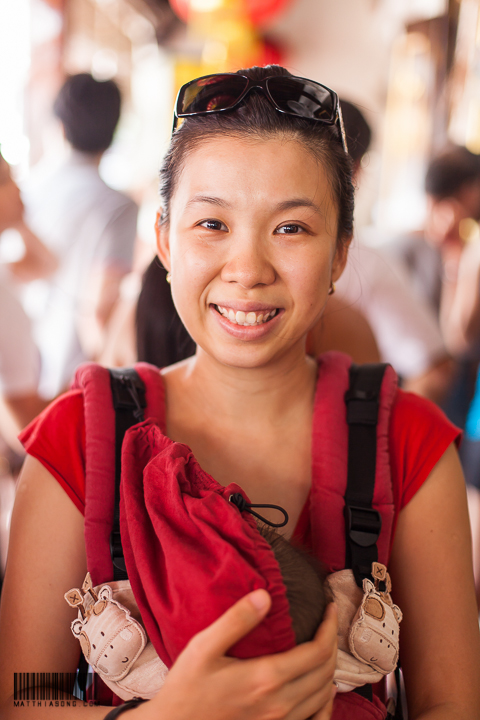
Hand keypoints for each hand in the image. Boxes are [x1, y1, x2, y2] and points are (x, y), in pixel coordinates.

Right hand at [144, 590, 337, 719]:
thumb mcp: (204, 647)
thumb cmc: (186, 689)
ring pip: (325, 695)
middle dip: (333, 642)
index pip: (318, 651)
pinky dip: (325, 702)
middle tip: (328, 622)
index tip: (330, 608)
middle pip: (326, 672)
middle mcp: (280, 703)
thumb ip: (236, 620)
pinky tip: (320, 689)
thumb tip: (265, 596)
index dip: (330, 626)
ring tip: (324, 646)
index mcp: (266, 678)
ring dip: (330, 669)